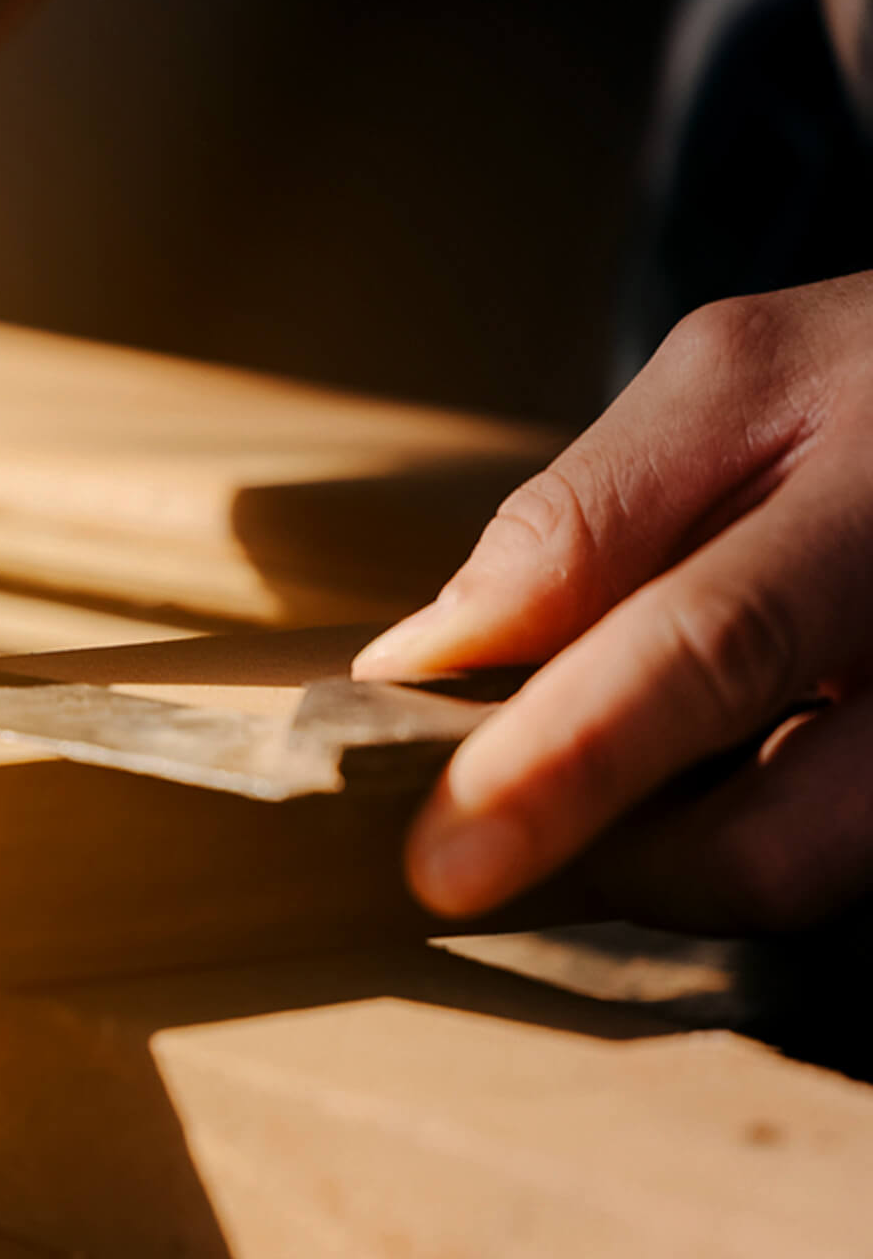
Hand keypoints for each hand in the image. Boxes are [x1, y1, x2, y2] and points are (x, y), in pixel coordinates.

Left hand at [352, 277, 872, 931]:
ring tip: (583, 781)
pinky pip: (826, 859)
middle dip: (599, 860)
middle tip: (477, 831)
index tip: (444, 859)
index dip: (564, 763)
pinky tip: (682, 779)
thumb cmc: (868, 380)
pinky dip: (723, 838)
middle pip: (770, 841)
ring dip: (656, 861)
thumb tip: (429, 654)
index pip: (709, 651)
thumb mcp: (736, 383)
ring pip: (800, 878)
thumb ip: (587, 513)